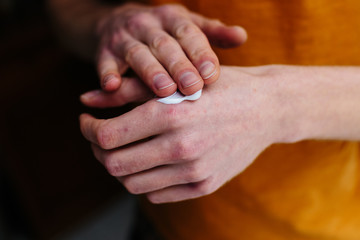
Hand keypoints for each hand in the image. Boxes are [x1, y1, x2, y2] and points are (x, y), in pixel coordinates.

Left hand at [80, 66, 287, 202]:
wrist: (266, 109)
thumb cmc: (219, 88)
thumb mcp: (175, 80)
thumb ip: (127, 91)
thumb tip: (84, 99)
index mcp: (170, 114)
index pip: (107, 136)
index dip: (88, 130)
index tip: (87, 122)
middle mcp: (181, 146)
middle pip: (114, 164)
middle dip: (98, 150)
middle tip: (101, 136)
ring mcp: (194, 171)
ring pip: (132, 183)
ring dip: (119, 167)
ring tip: (125, 149)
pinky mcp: (204, 185)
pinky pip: (157, 194)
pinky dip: (144, 179)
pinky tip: (149, 161)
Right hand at [95, 3, 246, 95]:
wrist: (118, 23)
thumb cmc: (163, 33)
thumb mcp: (187, 28)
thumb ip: (212, 34)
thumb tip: (242, 36)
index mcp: (172, 19)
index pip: (188, 33)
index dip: (200, 52)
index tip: (212, 74)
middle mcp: (148, 25)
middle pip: (165, 44)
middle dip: (179, 65)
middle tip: (193, 86)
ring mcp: (124, 37)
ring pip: (138, 53)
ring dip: (150, 71)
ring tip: (164, 89)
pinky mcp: (104, 50)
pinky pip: (105, 62)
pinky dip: (107, 73)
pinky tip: (112, 87)